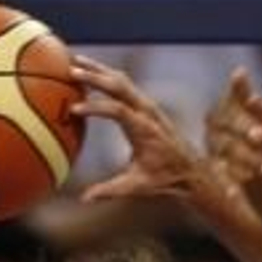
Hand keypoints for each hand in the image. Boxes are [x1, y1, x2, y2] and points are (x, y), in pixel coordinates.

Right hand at [70, 56, 213, 203]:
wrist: (190, 172)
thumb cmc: (164, 180)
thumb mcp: (137, 187)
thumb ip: (110, 191)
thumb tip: (84, 199)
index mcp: (145, 131)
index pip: (118, 111)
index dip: (96, 108)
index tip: (74, 110)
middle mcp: (148, 113)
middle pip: (120, 86)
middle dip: (95, 76)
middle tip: (70, 70)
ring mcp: (149, 107)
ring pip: (123, 81)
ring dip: (99, 70)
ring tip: (75, 61)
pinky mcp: (147, 106)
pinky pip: (125, 86)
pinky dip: (107, 77)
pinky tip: (90, 74)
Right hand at [205, 69, 261, 189]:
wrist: (261, 149)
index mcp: (236, 98)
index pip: (238, 91)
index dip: (241, 89)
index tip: (251, 92)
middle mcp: (221, 118)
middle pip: (232, 123)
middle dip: (246, 128)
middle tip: (261, 135)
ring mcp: (216, 142)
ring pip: (229, 150)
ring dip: (248, 159)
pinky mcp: (215, 164)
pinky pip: (220, 175)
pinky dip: (227, 185)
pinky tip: (235, 197)